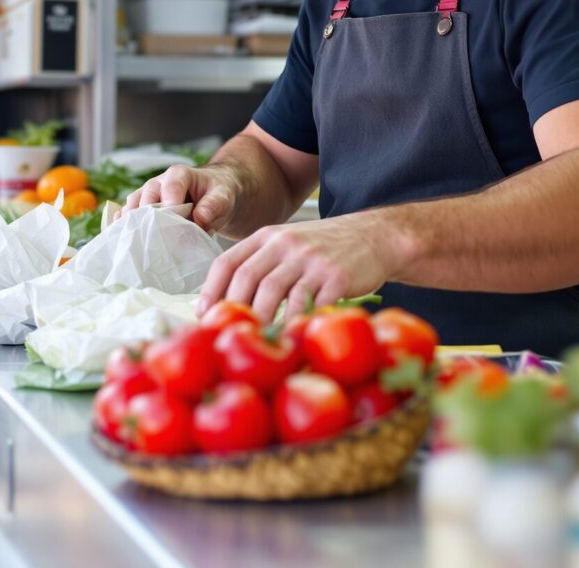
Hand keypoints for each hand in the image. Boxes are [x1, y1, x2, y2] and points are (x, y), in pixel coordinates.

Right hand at [123, 164, 238, 233]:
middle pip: (146, 197)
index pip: (170, 188)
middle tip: (153, 240)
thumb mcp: (223, 196)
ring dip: (132, 223)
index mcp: (179, 175)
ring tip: (131, 241)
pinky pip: (130, 215)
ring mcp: (148, 196)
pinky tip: (123, 238)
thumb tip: (198, 220)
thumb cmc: (219, 193)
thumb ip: (213, 206)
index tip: (174, 225)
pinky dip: (126, 225)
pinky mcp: (143, 209)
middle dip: (149, 218)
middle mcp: (159, 183)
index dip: (170, 206)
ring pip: (133, 206)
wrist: (215, 195)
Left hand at [196, 213, 405, 321]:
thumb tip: (228, 303)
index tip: (203, 314)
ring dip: (263, 321)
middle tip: (228, 335)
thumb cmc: (326, 248)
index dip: (211, 290)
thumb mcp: (289, 244)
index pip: (228, 261)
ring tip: (255, 342)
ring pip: (276, 292)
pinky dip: (297, 324)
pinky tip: (291, 338)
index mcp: (268, 236)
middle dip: (234, 311)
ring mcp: (311, 259)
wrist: (375, 237)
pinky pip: (310, 305)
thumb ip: (262, 264)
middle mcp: (286, 243)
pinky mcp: (336, 275)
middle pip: (248, 278)